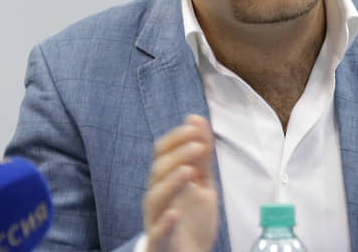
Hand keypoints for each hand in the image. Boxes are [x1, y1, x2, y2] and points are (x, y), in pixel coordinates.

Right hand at [143, 114, 218, 251]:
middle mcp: (157, 196)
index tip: (195, 127)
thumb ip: (201, 155)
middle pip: (158, 171)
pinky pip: (157, 232)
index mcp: (165, 179)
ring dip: (171, 183)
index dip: (176, 137)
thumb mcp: (203, 182)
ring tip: (189, 171)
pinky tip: (175, 214)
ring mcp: (156, 218)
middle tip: (198, 145)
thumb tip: (196, 118)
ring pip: (155, 198)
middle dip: (178, 155)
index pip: (162, 151)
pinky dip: (165, 222)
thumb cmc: (191, 218)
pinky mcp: (160, 242)